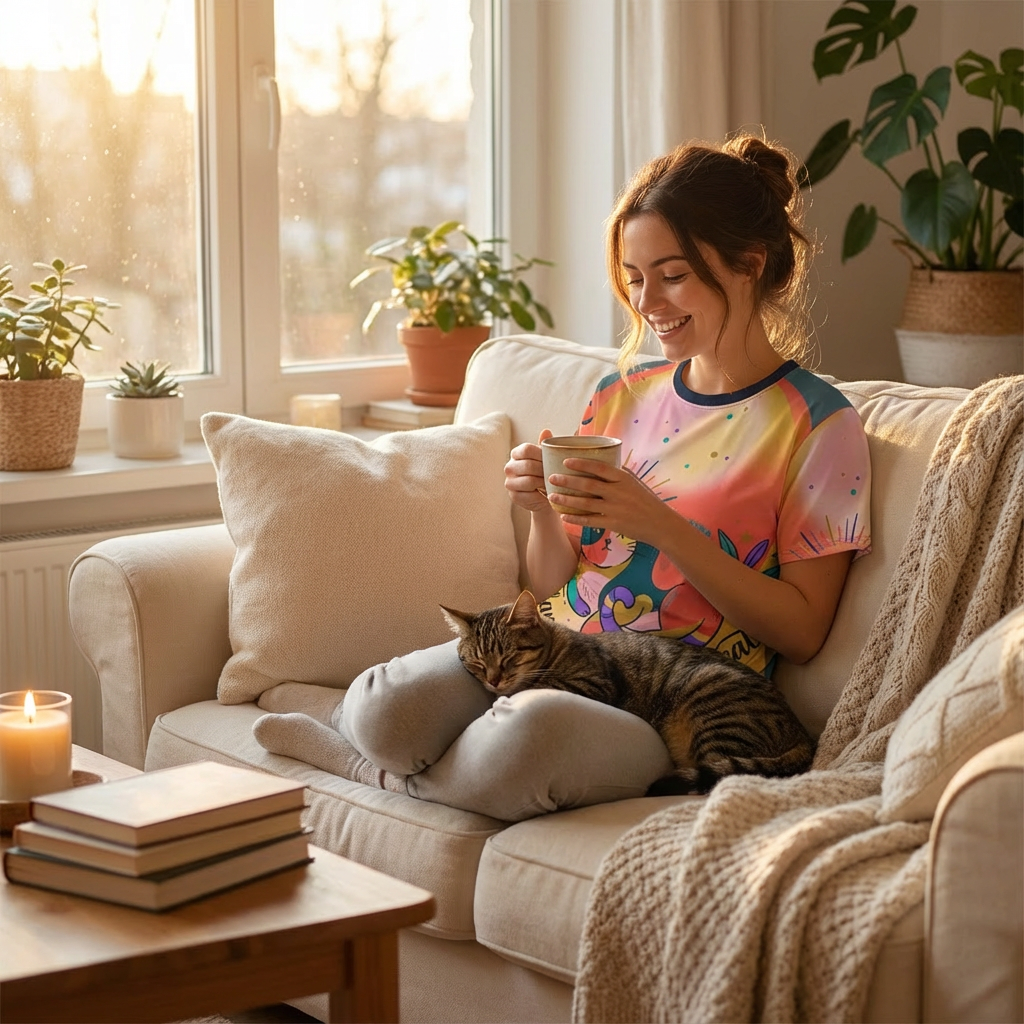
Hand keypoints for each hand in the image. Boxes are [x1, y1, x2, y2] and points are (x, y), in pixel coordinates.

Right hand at [505, 428, 555, 512]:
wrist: (544, 495)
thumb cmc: (545, 472)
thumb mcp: (547, 459)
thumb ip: (546, 446)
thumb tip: (546, 431)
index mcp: (516, 454)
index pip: (526, 449)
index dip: (540, 454)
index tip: (552, 460)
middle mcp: (509, 467)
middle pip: (528, 465)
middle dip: (544, 470)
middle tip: (556, 474)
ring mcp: (510, 482)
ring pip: (529, 481)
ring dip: (544, 483)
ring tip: (553, 484)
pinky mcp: (514, 496)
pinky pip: (530, 495)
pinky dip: (542, 495)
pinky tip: (548, 494)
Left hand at [548, 457, 675, 544]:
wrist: (660, 523)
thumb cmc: (646, 500)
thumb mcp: (634, 482)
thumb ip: (617, 474)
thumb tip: (598, 463)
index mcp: (623, 478)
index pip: (599, 467)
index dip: (581, 464)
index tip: (565, 461)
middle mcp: (618, 492)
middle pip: (588, 485)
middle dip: (567, 481)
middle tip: (551, 478)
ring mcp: (615, 509)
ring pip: (585, 503)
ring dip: (566, 499)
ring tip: (551, 496)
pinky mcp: (614, 523)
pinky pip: (590, 520)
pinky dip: (575, 518)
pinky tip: (563, 515)